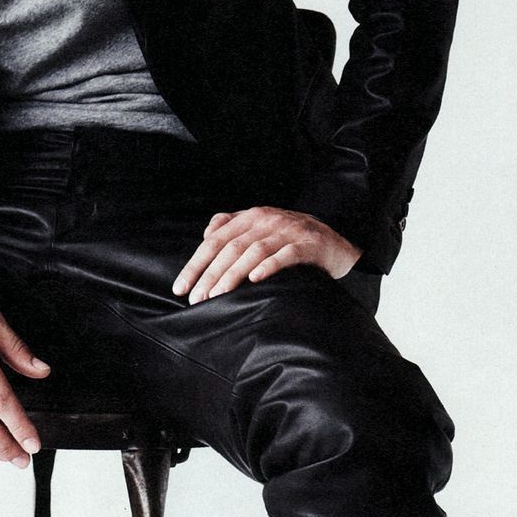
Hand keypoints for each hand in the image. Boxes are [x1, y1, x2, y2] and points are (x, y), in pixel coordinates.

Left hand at [172, 207, 362, 304]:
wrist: (335, 240)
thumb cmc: (291, 238)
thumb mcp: (261, 227)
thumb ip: (233, 226)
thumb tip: (206, 235)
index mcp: (250, 217)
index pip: (215, 241)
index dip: (195, 264)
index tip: (180, 288)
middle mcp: (266, 220)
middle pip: (230, 248)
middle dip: (210, 275)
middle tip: (197, 299)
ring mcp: (288, 231)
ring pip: (253, 252)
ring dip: (232, 275)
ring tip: (218, 295)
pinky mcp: (308, 244)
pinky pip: (285, 255)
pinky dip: (269, 266)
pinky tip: (255, 280)